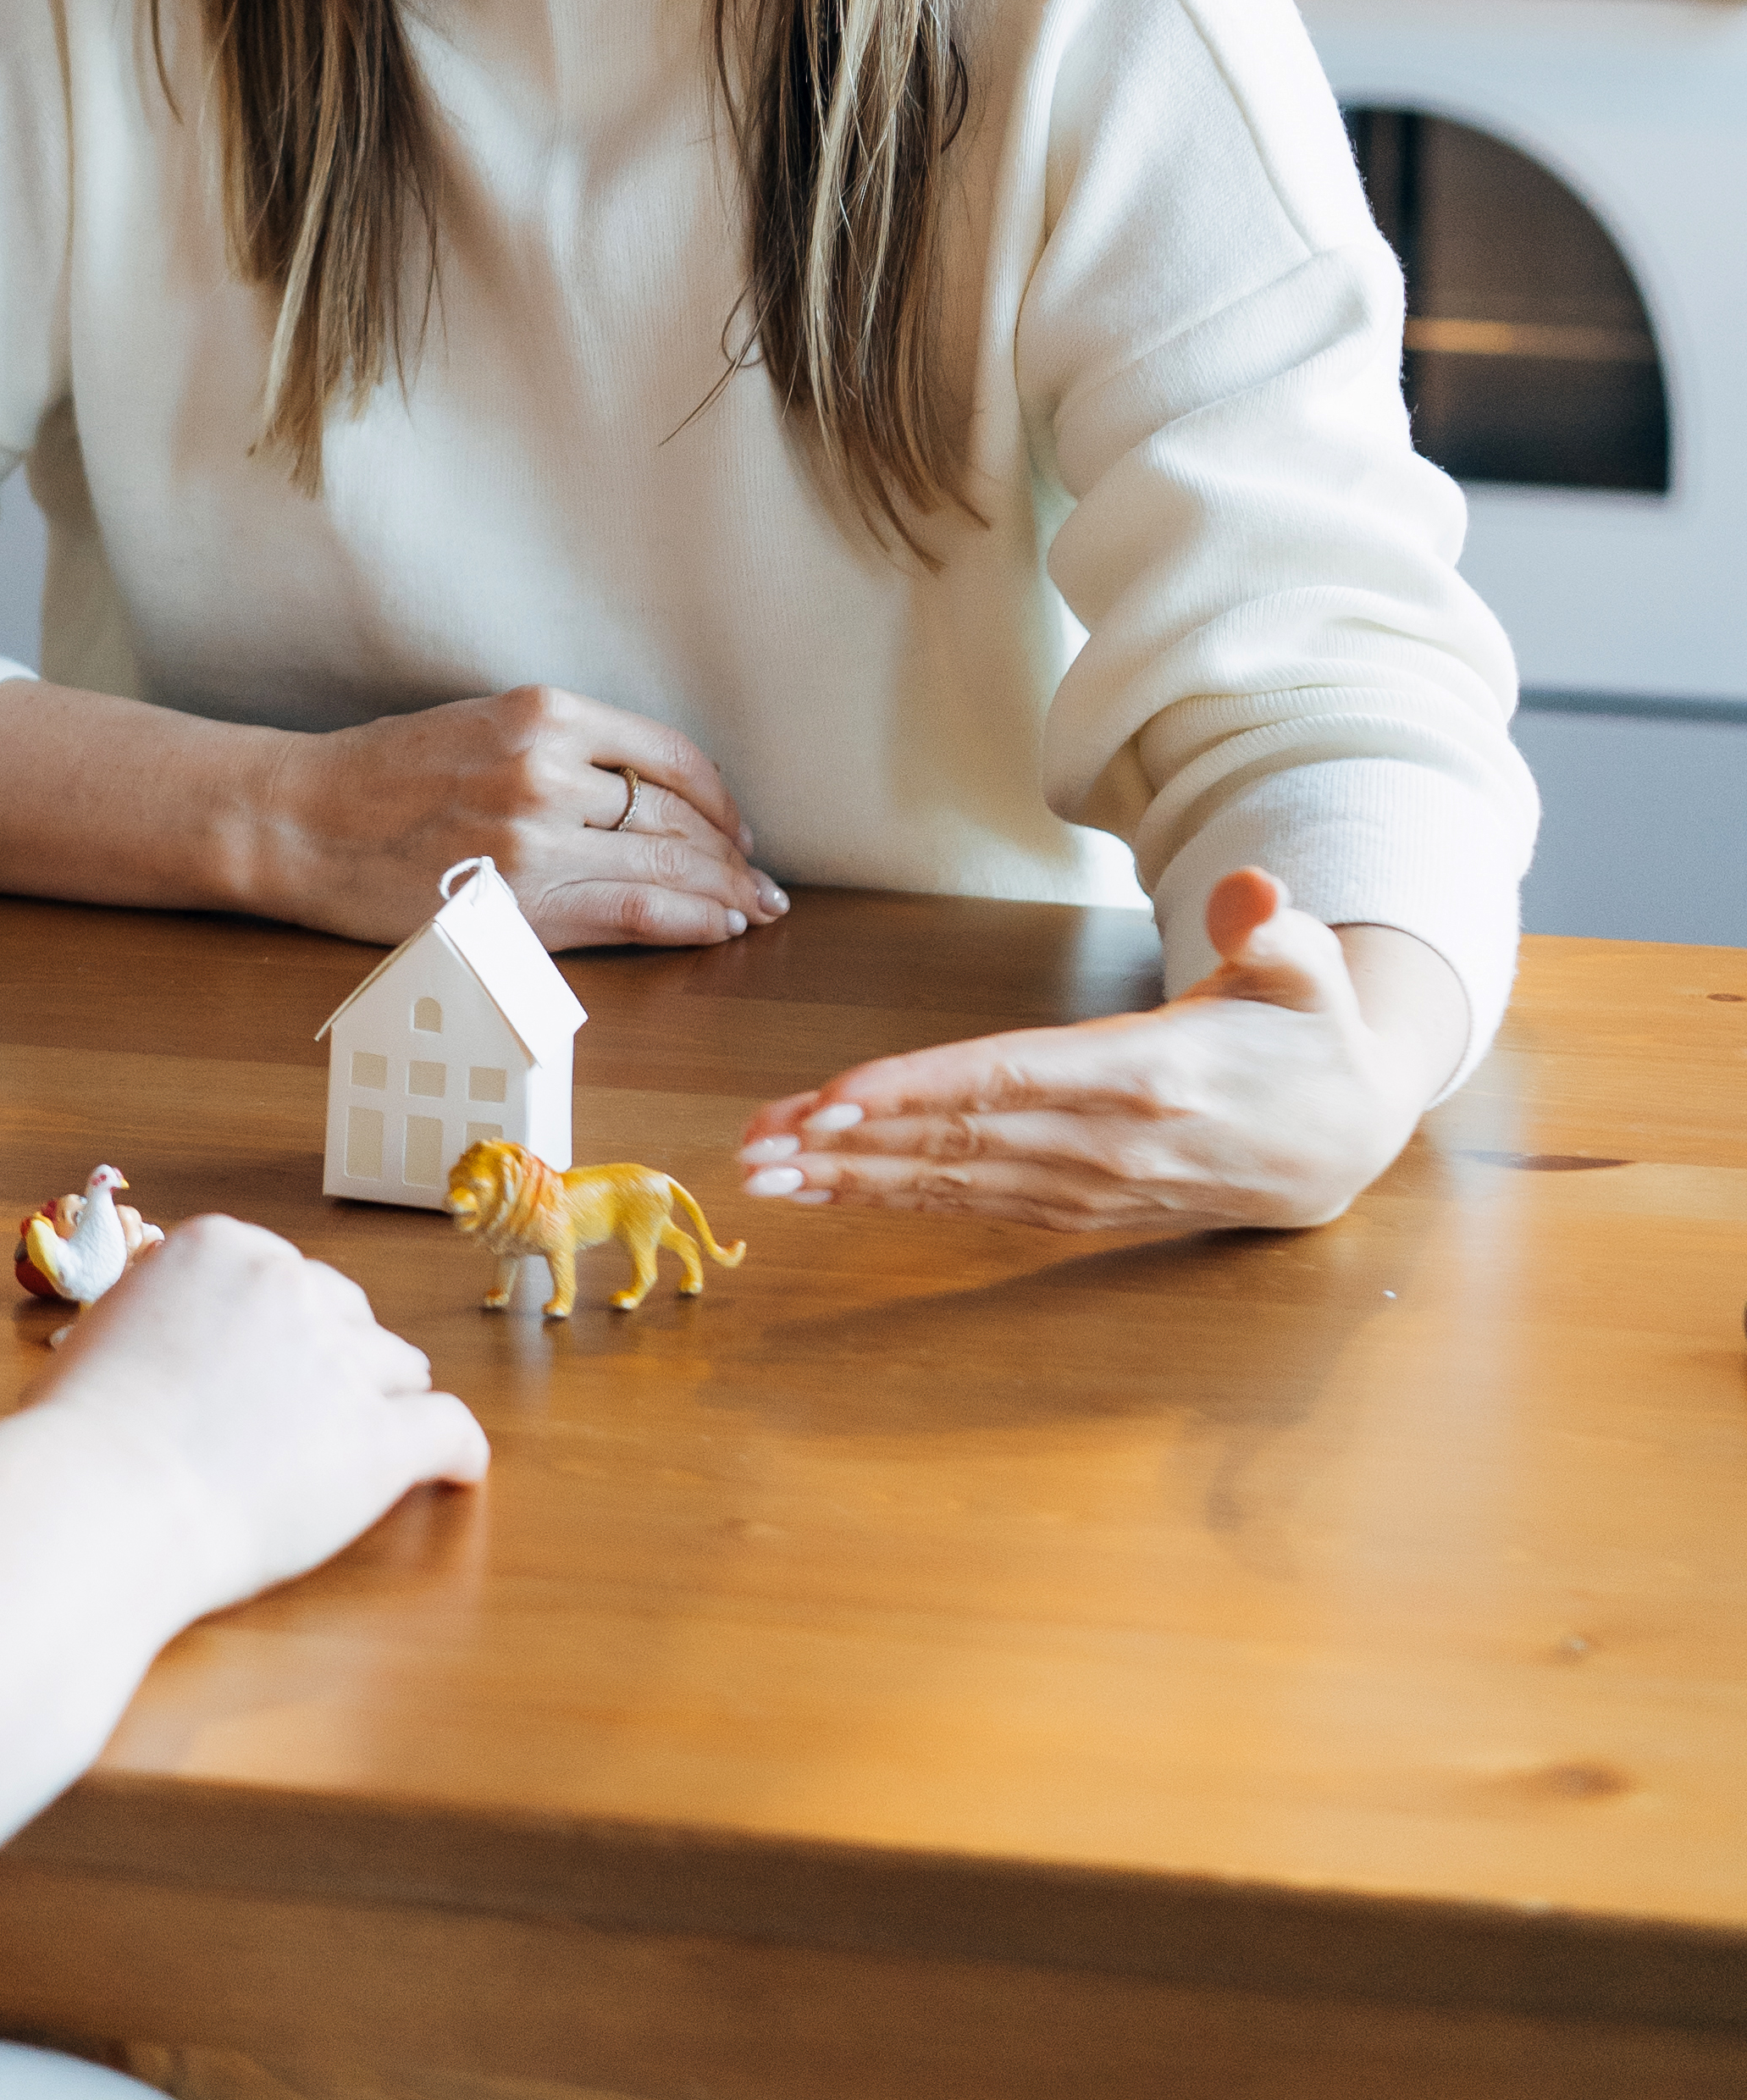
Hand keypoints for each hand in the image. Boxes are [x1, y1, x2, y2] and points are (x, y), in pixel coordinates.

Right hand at [42, 1210, 486, 1612]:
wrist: (102, 1497)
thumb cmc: (76, 1435)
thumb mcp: (100, 1337)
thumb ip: (150, 1326)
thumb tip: (150, 1351)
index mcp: (219, 1247)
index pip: (281, 1275)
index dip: (281, 1326)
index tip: (272, 1363)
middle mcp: (287, 1284)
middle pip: (345, 1312)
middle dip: (336, 1357)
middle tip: (313, 1409)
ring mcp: (340, 1359)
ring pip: (399, 1366)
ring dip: (386, 1399)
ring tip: (374, 1440)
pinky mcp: (378, 1439)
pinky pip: (449, 1430)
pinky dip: (456, 1450)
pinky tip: (456, 1469)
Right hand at [251, 684, 785, 950]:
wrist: (303, 820)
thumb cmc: (386, 773)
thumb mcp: (483, 728)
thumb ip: (567, 750)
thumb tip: (654, 794)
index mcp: (542, 713)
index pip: (670, 756)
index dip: (719, 798)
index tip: (738, 824)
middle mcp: (546, 771)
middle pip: (678, 817)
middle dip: (733, 855)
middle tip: (765, 881)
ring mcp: (534, 842)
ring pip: (665, 868)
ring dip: (723, 893)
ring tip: (755, 908)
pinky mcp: (516, 905)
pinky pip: (627, 914)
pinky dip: (683, 921)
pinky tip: (713, 926)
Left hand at [734, 870, 1448, 1239]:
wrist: (1343, 1142)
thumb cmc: (1311, 1038)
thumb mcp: (1312, 971)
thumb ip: (1280, 931)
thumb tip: (1257, 894)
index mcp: (1149, 1076)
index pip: (1011, 1078)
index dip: (920, 1090)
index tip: (837, 1098)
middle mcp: (1106, 1142)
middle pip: (959, 1138)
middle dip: (851, 1143)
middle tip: (756, 1140)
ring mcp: (1089, 1184)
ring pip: (953, 1181)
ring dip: (854, 1180)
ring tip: (764, 1172)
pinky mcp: (1080, 1206)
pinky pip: (974, 1204)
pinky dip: (899, 1199)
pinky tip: (832, 1192)